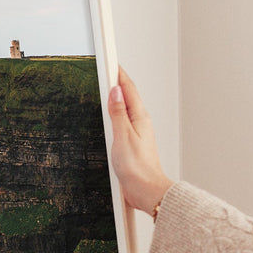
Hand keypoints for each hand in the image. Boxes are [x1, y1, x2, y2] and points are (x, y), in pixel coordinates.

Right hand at [108, 67, 173, 214]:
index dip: (118, 74)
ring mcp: (136, 134)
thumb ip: (118, 113)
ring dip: (116, 98)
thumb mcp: (123, 137)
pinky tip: (109, 117)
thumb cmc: (138, 168)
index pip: (128, 89)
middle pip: (127, 97)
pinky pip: (122, 123)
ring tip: (106, 87)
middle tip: (107, 69)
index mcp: (139, 118)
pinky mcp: (132, 145)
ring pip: (125, 110)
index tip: (110, 61)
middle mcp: (140, 123)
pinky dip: (115, 115)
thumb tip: (115, 91)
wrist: (146, 191)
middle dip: (117, 82)